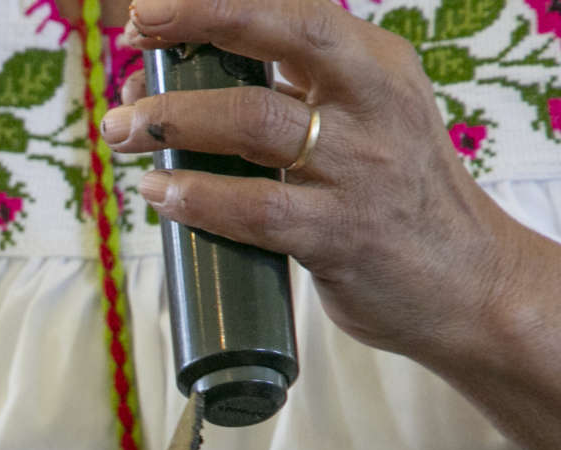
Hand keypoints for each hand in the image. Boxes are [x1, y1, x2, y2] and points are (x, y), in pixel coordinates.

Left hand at [101, 0, 523, 366]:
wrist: (468, 283)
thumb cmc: (388, 198)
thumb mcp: (357, 125)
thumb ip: (279, 101)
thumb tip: (157, 91)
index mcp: (375, 66)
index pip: (295, 11)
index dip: (218, 2)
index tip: (151, 7)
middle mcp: (375, 105)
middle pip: (287, 37)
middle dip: (205, 20)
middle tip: (137, 31)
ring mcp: (360, 170)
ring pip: (254, 122)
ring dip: (174, 121)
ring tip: (118, 129)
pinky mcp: (341, 235)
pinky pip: (257, 209)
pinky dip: (198, 198)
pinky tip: (158, 192)